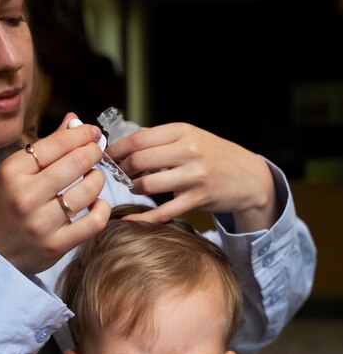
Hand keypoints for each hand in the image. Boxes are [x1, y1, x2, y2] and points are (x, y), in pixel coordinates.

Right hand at [0, 114, 110, 274]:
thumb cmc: (4, 208)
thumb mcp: (14, 174)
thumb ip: (46, 148)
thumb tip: (75, 120)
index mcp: (12, 173)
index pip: (57, 144)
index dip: (81, 134)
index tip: (92, 132)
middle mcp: (26, 197)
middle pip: (76, 163)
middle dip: (93, 153)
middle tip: (96, 152)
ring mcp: (41, 223)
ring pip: (88, 191)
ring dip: (98, 179)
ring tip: (93, 178)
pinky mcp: (56, 245)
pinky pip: (94, 222)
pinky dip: (102, 209)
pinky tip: (96, 203)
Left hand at [106, 122, 278, 231]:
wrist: (248, 177)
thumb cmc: (214, 156)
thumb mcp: (190, 137)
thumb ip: (160, 139)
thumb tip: (124, 142)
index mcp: (183, 131)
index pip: (138, 139)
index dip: (117, 150)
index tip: (106, 157)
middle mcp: (188, 151)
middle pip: (138, 161)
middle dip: (122, 170)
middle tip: (119, 175)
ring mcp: (194, 176)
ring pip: (147, 185)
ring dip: (133, 188)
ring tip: (134, 187)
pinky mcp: (197, 199)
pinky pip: (163, 212)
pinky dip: (143, 219)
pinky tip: (130, 221)